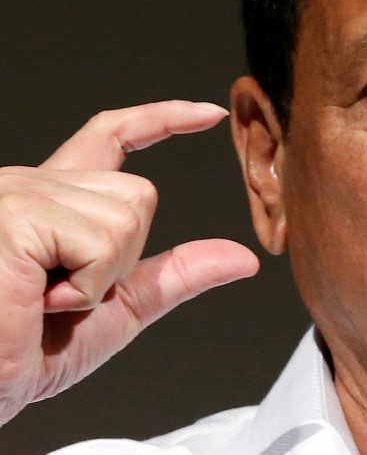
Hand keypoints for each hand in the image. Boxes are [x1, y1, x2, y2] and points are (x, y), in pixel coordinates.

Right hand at [0, 101, 258, 425]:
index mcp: (51, 200)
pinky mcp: (15, 213)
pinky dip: (85, 288)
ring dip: (98, 280)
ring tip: (37, 301)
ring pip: (126, 217)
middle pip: (138, 194)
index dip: (163, 119)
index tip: (209, 114)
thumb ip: (173, 276)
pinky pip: (100, 241)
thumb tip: (241, 257)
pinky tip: (31, 302)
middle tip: (58, 297)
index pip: (112, 136)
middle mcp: (30, 184)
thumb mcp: (114, 310)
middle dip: (120, 260)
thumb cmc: (21, 355)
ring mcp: (17, 192)